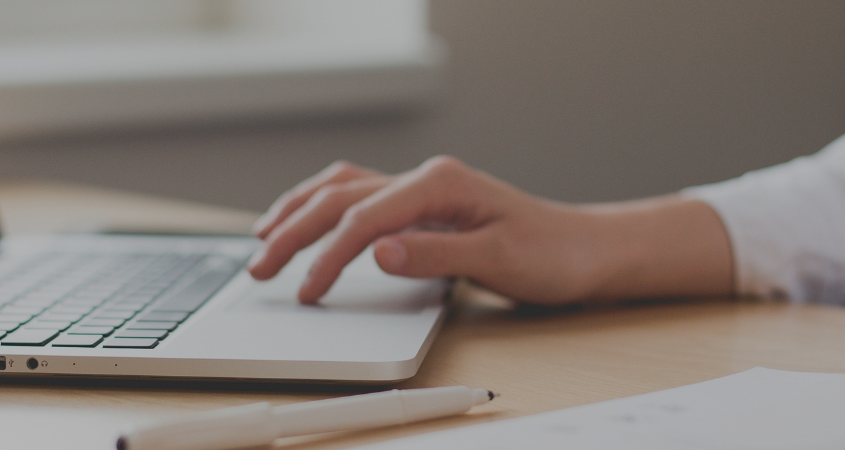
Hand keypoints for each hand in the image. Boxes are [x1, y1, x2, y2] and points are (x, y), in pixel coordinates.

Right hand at [246, 156, 733, 303]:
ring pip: (341, 189)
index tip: (307, 291)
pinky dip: (322, 208)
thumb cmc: (551, 254)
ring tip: (262, 239)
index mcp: (440, 184)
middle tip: (260, 269)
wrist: (585, 250)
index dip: (328, 256)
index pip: (364, 218)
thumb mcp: (499, 260)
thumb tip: (377, 252)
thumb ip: (435, 255)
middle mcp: (426, 179)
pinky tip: (304, 221)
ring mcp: (422, 189)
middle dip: (293, 231)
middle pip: (340, 198)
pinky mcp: (422, 206)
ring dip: (298, 212)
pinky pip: (358, 197)